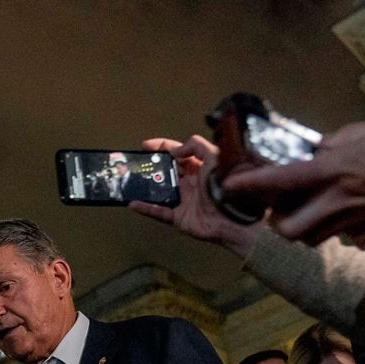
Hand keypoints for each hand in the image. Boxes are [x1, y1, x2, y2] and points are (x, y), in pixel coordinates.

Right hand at [129, 136, 265, 257]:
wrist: (235, 217)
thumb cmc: (227, 185)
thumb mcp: (215, 156)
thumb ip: (195, 146)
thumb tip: (175, 150)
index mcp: (198, 167)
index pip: (176, 153)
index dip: (161, 147)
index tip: (145, 145)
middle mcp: (189, 183)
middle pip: (164, 172)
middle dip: (149, 167)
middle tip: (133, 163)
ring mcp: (182, 200)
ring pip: (158, 191)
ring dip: (144, 186)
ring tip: (128, 180)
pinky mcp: (178, 217)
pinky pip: (158, 212)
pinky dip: (146, 208)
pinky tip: (133, 202)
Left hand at [222, 117, 364, 242]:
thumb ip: (340, 140)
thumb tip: (319, 148)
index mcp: (333, 171)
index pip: (280, 180)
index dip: (250, 184)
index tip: (230, 184)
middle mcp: (335, 201)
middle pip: (287, 229)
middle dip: (275, 223)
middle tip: (273, 206)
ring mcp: (349, 220)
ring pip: (307, 237)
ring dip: (297, 228)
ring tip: (297, 209)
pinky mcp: (362, 229)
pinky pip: (330, 234)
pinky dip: (322, 228)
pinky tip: (327, 210)